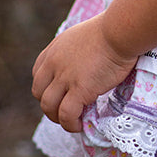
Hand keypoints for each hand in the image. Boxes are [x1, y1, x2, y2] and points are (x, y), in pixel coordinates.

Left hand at [32, 18, 137, 132]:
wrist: (118, 32)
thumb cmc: (110, 31)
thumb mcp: (81, 37)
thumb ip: (75, 52)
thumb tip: (83, 65)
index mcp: (54, 51)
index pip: (38, 75)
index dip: (46, 89)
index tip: (59, 95)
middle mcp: (54, 64)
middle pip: (39, 93)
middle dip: (49, 106)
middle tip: (65, 111)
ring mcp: (64, 78)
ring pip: (49, 107)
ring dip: (58, 118)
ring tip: (72, 122)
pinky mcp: (79, 90)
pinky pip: (67, 114)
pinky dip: (70, 123)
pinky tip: (80, 125)